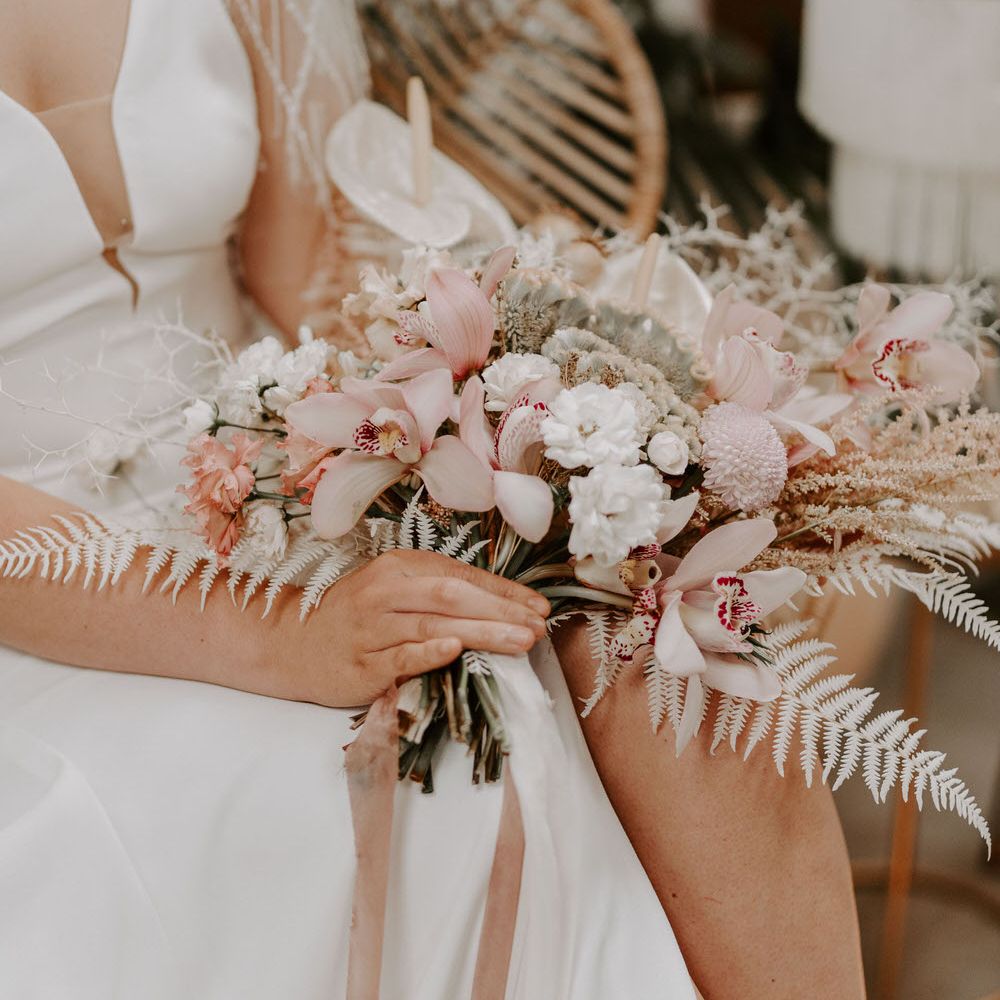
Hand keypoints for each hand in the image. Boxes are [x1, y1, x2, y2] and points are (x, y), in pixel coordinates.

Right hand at [295, 550, 549, 705]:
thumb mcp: (394, 591)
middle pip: (451, 597)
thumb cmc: (356, 617)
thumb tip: (501, 606)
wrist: (292, 644)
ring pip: (432, 625)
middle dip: (501, 611)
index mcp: (399, 567)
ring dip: (481, 633)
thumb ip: (438, 593)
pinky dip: (427, 652)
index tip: (539, 607)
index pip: (461, 576)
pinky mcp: (361, 664)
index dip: (504, 591)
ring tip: (520, 642)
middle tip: (538, 627)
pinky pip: (399, 656)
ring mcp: (371, 628)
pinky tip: (455, 651)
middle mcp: (385, 592)